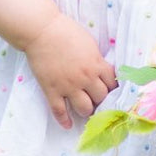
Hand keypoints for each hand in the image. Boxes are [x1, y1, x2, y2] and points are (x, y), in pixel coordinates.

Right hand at [23, 13, 117, 129]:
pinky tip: (68, 125)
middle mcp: (85, 78)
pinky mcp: (52, 90)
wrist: (42, 31)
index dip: (113, 88)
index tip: (111, 91)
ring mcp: (68, 86)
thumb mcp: (90, 43)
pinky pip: (60, 111)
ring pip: (84, 108)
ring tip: (86, 109)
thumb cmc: (66, 32)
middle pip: (101, 98)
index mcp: (96, 64)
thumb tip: (101, 70)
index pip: (112, 84)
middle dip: (101, 100)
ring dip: (87, 110)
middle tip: (97, 100)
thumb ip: (96, 59)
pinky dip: (64, 120)